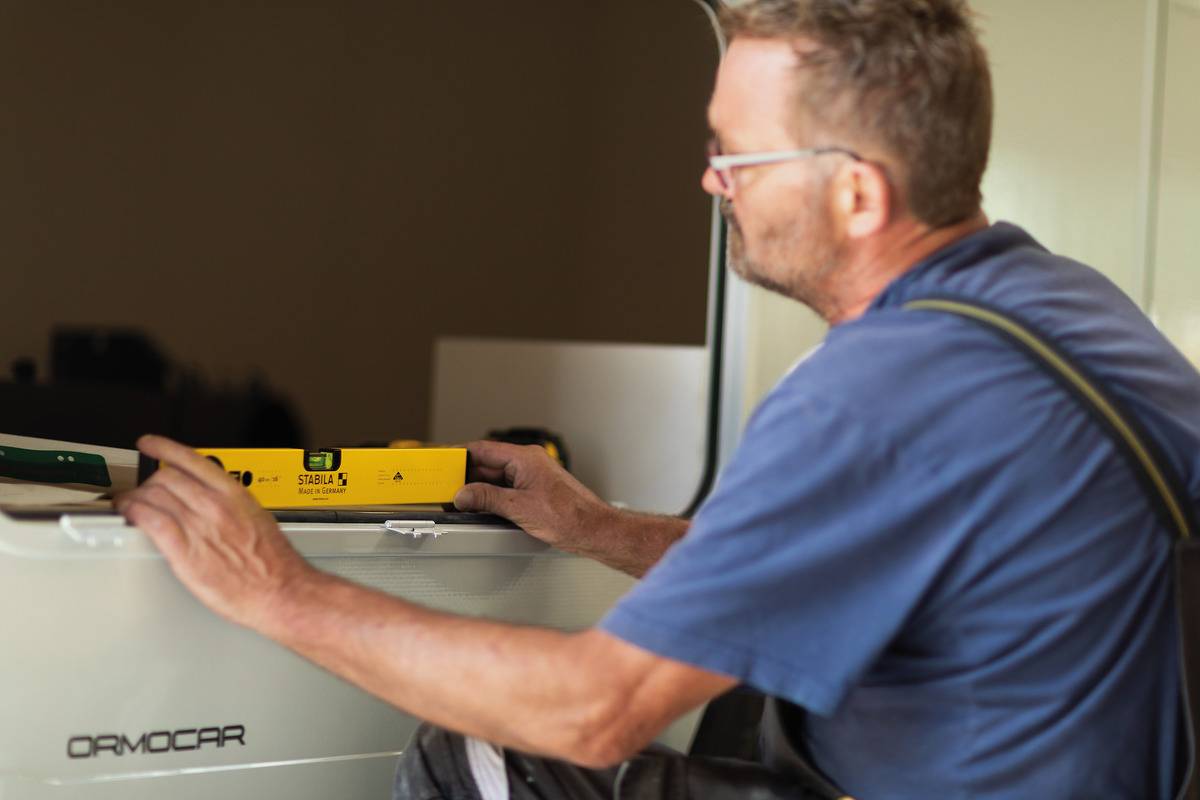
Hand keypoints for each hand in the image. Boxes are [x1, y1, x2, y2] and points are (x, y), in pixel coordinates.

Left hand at [114, 435, 315, 631]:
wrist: (280, 590)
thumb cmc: (274, 564)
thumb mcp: (257, 519)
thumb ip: (232, 507)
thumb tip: (215, 504)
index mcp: (235, 495)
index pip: (192, 460)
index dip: (164, 448)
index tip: (150, 443)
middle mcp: (215, 505)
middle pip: (166, 478)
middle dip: (147, 482)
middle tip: (140, 490)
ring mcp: (199, 526)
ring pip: (154, 497)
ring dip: (134, 498)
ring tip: (128, 505)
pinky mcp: (184, 551)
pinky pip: (150, 520)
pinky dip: (134, 513)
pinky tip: (130, 516)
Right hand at [453, 440, 611, 551]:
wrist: (593, 529)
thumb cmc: (568, 516)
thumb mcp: (518, 508)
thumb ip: (487, 498)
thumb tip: (464, 494)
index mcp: (524, 458)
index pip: (483, 449)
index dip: (460, 456)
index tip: (444, 465)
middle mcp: (529, 463)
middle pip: (488, 464)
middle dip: (468, 478)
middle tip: (449, 491)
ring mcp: (533, 476)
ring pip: (497, 478)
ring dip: (481, 490)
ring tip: (464, 504)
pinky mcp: (536, 490)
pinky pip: (508, 488)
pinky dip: (494, 497)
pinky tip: (485, 510)